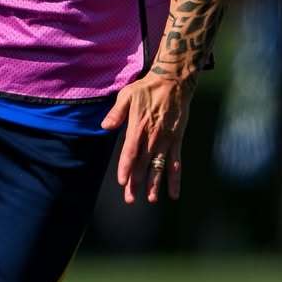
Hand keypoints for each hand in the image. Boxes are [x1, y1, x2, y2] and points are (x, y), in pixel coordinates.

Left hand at [101, 72, 194, 204]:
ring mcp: (166, 140)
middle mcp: (153, 137)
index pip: (131, 152)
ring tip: (151, 199)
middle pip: (143, 164)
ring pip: (159, 166)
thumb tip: (105, 126)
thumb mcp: (127, 95)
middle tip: (131, 199)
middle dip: (136, 182)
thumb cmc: (148, 88)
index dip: (126, 168)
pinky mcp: (177, 140)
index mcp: (139, 127)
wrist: (173, 82)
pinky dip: (175, 178)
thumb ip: (116, 112)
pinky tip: (174, 192)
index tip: (122, 182)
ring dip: (155, 184)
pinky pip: (176, 162)